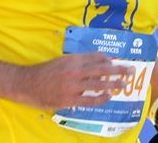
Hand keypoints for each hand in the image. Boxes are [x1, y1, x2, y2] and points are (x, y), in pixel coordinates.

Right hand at [10, 53, 133, 110]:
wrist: (27, 84)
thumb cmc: (44, 71)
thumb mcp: (60, 61)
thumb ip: (76, 62)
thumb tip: (95, 63)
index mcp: (71, 59)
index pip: (95, 57)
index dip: (109, 58)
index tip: (119, 60)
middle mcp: (73, 71)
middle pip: (101, 69)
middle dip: (118, 69)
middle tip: (131, 70)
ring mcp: (72, 86)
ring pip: (98, 84)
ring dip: (113, 83)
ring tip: (124, 84)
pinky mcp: (69, 99)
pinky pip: (90, 100)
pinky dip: (101, 98)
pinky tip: (108, 96)